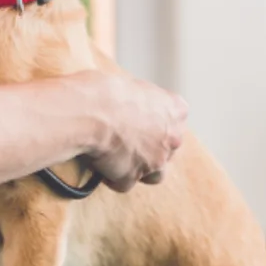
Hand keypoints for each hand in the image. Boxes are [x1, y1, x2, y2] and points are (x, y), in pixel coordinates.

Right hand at [78, 72, 187, 191]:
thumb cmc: (105, 90)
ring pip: (154, 174)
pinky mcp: (131, 178)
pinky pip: (123, 182)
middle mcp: (172, 138)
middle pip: (167, 148)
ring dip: (140, 169)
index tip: (139, 118)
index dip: (155, 120)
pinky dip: (113, 177)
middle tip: (127, 138)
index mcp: (175, 110)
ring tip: (119, 159)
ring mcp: (154, 162)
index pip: (175, 118)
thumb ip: (139, 99)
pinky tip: (100, 166)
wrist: (90, 111)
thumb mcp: (130, 83)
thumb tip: (128, 103)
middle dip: (150, 146)